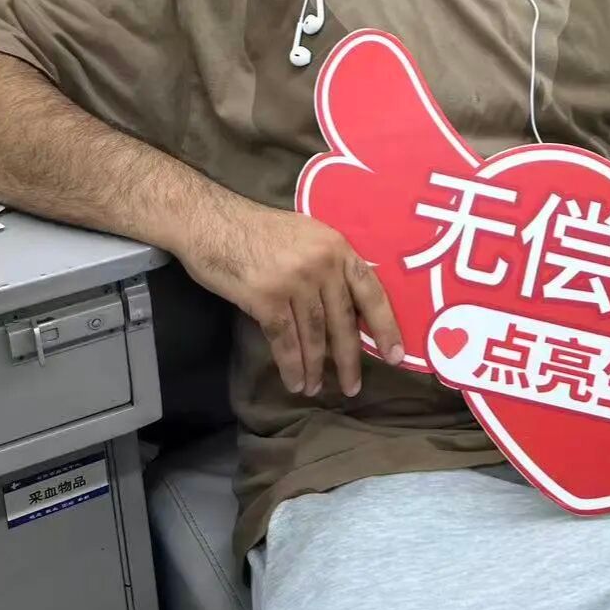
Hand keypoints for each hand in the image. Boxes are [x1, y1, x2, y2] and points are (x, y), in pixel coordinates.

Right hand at [179, 204, 403, 397]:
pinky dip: (291, 365)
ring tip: (315, 388)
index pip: (371, 291)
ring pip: (314, 335)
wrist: (213, 221)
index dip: (385, 326)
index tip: (396, 355)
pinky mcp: (265, 297)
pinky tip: (294, 381)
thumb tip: (350, 307)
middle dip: (350, 359)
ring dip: (316, 367)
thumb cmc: (259, 229)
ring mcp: (294, 281)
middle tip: (353, 388)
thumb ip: (330, 264)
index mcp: (337, 247)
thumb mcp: (307, 235)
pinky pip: (284, 340)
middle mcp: (322, 264)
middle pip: (343, 321)